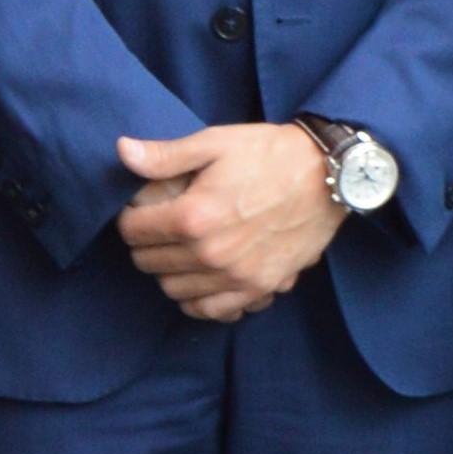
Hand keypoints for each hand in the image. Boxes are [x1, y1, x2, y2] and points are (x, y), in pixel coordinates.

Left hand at [115, 125, 345, 321]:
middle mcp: (210, 254)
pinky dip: (200, 299)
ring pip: (174, 290)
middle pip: (148, 263)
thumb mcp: (216, 143)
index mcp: (193, 216)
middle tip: (163, 226)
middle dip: (147, 242)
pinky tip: (204, 279)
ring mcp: (236, 276)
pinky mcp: (260, 288)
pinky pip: (211, 310)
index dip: (132, 216)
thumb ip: (166, 156)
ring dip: (170, 271)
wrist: (330, 175)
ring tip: (183, 249)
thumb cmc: (271, 154)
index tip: (145, 207)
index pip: (132, 231)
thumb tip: (122, 152)